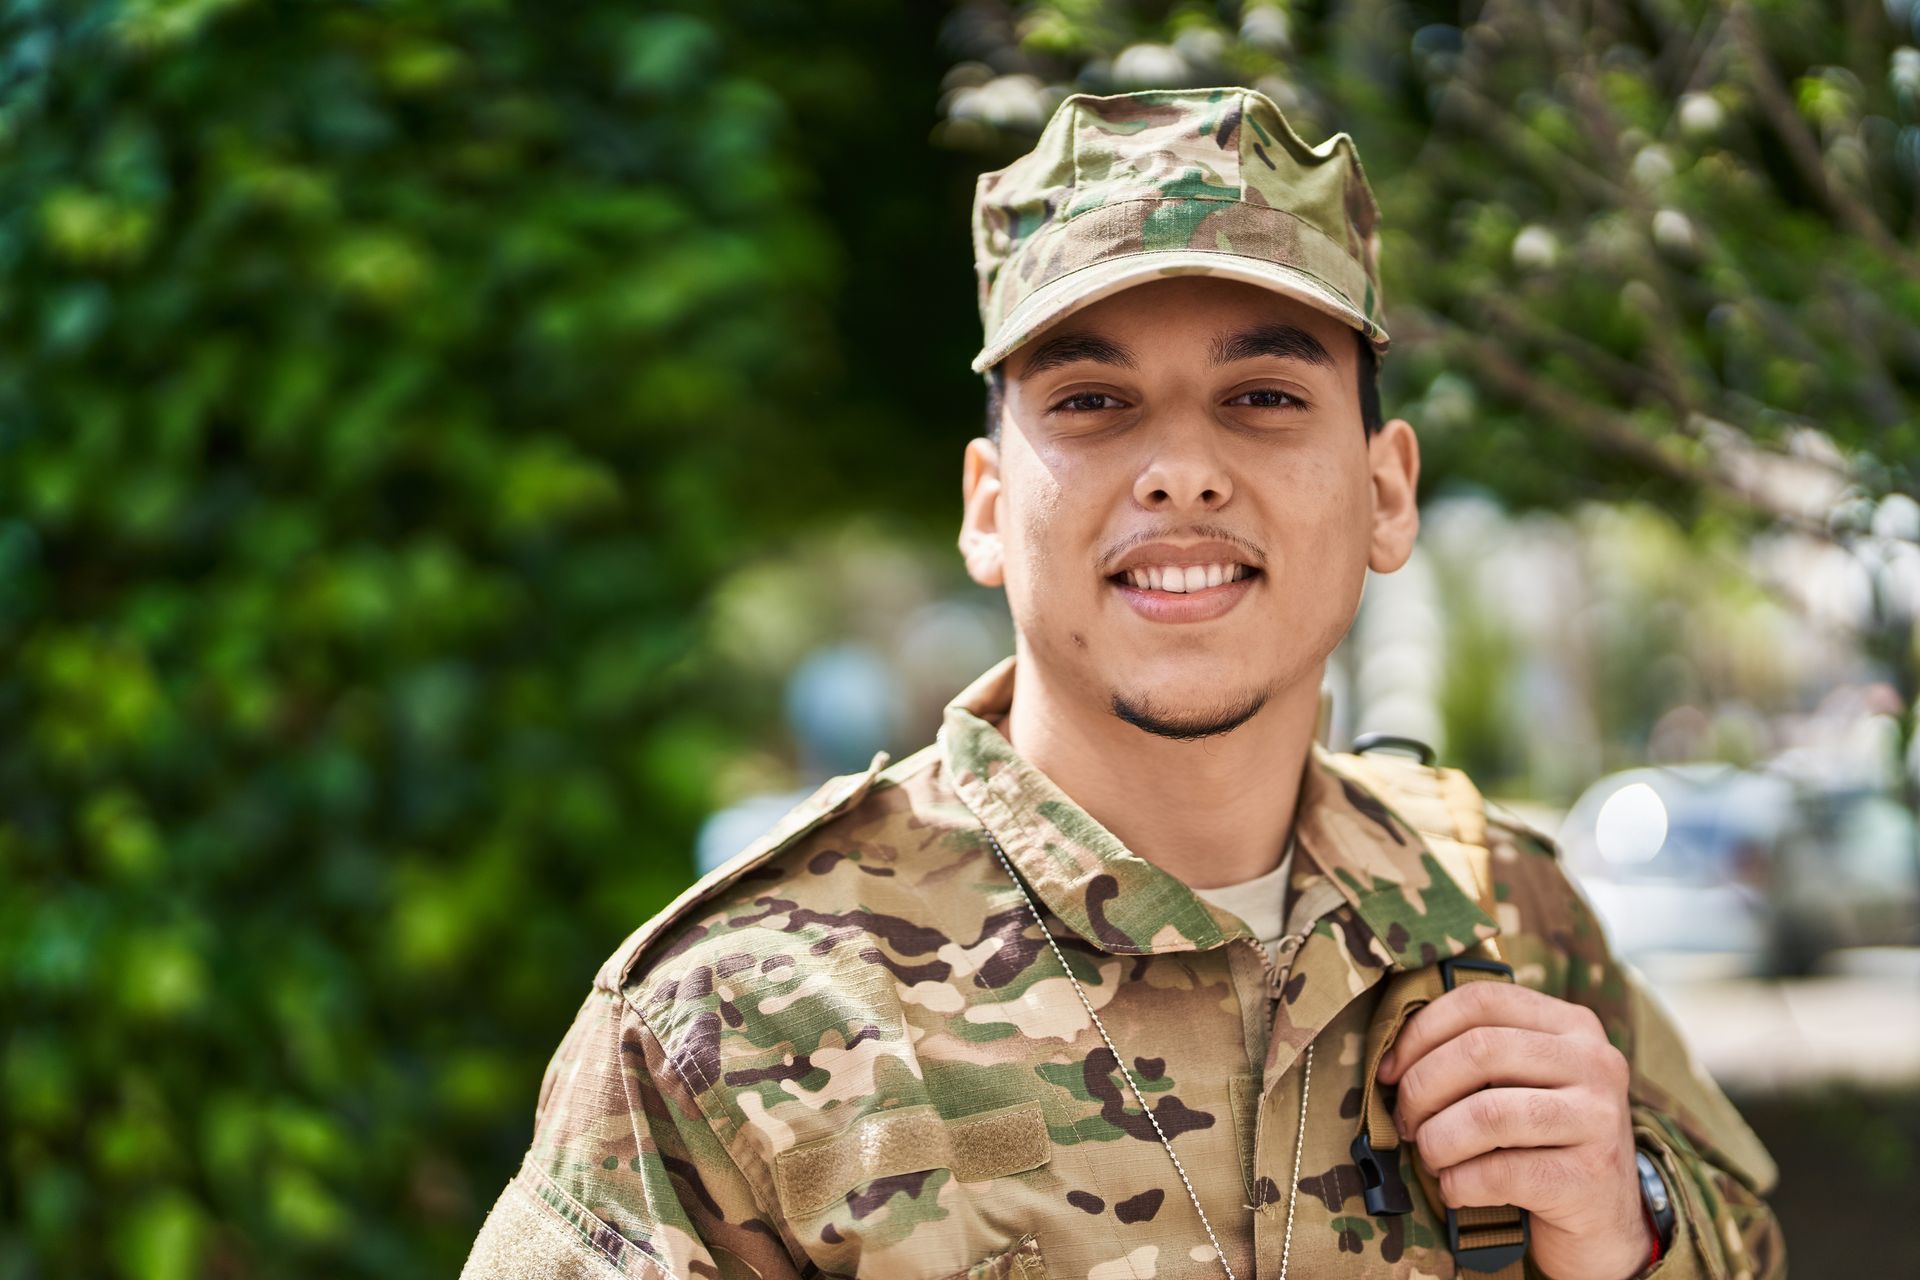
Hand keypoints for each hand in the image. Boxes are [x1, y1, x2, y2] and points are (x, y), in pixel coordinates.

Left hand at [1376, 982, 1652, 1279]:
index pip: (1481, 1000)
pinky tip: (1455, 1189)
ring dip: (1437, 1140)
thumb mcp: (1519, 1085)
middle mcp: (1595, 1062)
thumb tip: (1389, 1057)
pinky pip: (1500, 1172)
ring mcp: (1599, 1119)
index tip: (1389, 1070)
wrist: (1603, 1226)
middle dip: (1421, 1088)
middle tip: (1405, 1122)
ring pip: (1487, 1113)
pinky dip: (1459, 1183)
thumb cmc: (1541, 1144)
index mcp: (1572, 1025)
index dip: (1420, 1032)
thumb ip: (1474, 1056)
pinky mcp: (1590, 1178)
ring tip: (1431, 1157)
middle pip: (1479, 1050)